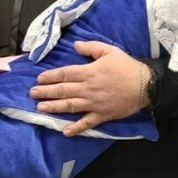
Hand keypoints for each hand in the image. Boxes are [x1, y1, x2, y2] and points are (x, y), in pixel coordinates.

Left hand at [30, 40, 145, 135]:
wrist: (145, 86)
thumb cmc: (127, 67)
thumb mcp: (109, 51)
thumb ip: (91, 48)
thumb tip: (75, 46)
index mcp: (89, 72)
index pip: (64, 74)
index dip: (50, 76)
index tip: (39, 79)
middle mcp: (88, 89)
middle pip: (63, 90)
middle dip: (46, 92)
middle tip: (32, 94)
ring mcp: (94, 104)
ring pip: (70, 106)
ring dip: (54, 107)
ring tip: (40, 108)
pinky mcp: (102, 115)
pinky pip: (87, 123)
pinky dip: (76, 128)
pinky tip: (65, 131)